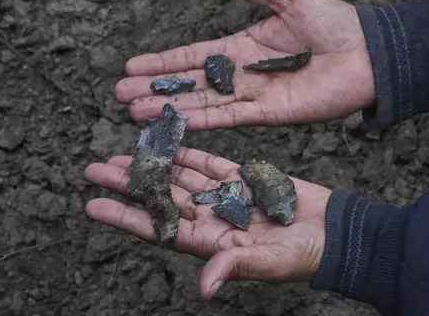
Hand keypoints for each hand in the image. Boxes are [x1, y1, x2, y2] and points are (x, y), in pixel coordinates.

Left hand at [84, 147, 330, 298]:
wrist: (333, 233)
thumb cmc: (303, 255)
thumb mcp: (268, 264)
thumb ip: (234, 267)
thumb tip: (204, 286)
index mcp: (211, 242)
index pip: (158, 228)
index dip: (125, 217)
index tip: (95, 205)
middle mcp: (212, 218)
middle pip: (161, 198)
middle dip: (129, 185)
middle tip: (96, 170)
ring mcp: (226, 197)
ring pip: (180, 178)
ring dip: (153, 166)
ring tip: (123, 153)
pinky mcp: (244, 178)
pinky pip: (209, 163)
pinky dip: (188, 153)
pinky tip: (168, 143)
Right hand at [115, 0, 373, 130]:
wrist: (368, 53)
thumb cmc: (334, 23)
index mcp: (245, 46)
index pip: (194, 55)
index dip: (164, 61)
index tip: (132, 65)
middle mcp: (243, 74)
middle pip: (191, 83)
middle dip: (156, 88)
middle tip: (121, 95)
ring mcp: (254, 96)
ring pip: (203, 103)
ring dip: (170, 107)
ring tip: (135, 111)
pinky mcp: (270, 114)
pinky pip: (230, 117)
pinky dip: (202, 120)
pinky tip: (176, 121)